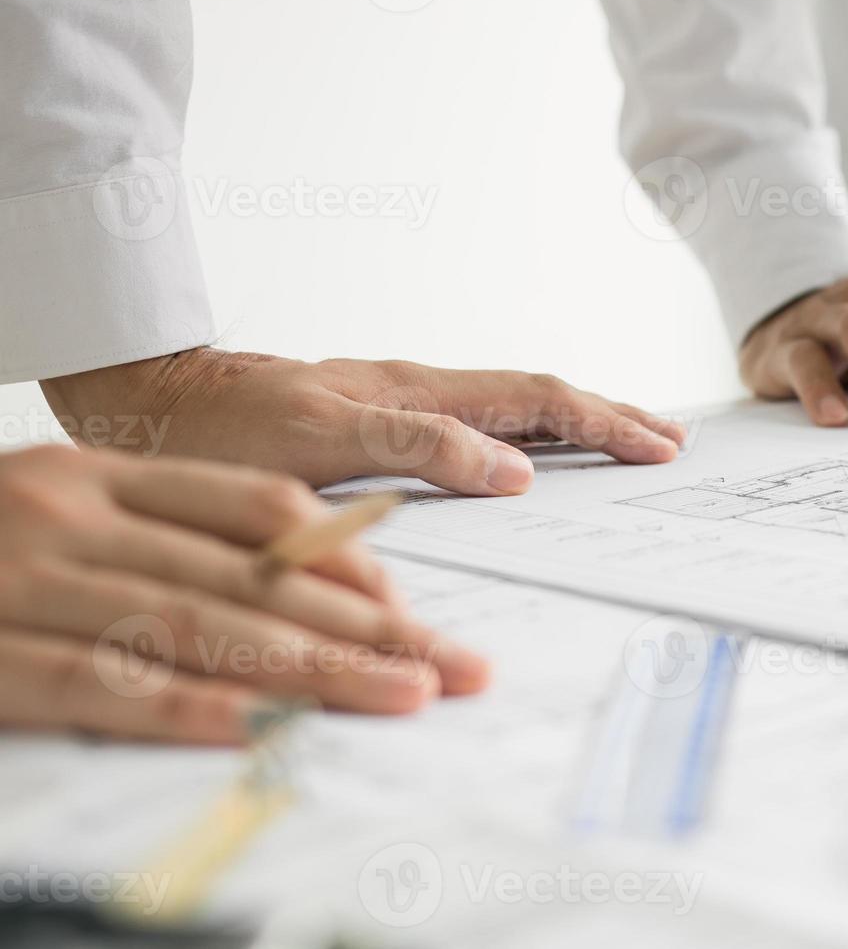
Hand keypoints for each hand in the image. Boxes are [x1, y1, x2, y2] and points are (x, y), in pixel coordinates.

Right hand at [0, 445, 489, 743]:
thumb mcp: (69, 509)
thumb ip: (173, 533)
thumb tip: (306, 585)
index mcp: (105, 475)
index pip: (261, 509)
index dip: (351, 559)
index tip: (419, 610)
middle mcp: (75, 517)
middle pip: (254, 576)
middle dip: (370, 628)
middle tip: (454, 667)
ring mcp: (24, 582)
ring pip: (196, 625)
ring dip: (311, 668)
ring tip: (397, 696)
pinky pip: (93, 681)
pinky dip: (177, 704)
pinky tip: (251, 725)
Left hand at [41, 349, 686, 495]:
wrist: (146, 399)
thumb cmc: (221, 430)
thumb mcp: (318, 440)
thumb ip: (416, 448)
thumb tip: (517, 470)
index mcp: (416, 393)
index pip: (536, 400)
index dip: (603, 423)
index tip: (659, 447)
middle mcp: (417, 390)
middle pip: (537, 395)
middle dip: (608, 416)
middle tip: (668, 440)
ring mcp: (399, 402)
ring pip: (509, 405)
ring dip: (574, 423)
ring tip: (621, 439)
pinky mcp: (376, 419)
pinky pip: (474, 421)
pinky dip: (525, 434)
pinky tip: (526, 454)